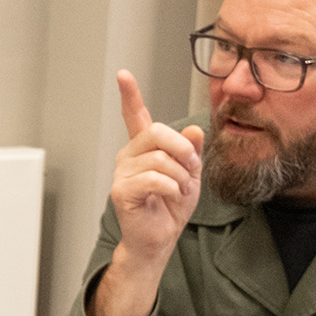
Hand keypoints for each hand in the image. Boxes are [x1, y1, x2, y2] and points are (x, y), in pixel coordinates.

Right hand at [92, 72, 205, 315]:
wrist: (159, 240)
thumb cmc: (169, 209)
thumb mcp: (191, 174)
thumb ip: (192, 151)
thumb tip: (193, 130)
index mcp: (144, 149)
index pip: (135, 116)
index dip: (129, 95)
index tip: (123, 75)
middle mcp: (129, 157)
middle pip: (157, 133)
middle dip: (182, 150)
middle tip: (190, 168)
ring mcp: (122, 174)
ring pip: (160, 158)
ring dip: (181, 176)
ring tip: (180, 190)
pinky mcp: (122, 191)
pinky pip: (155, 178)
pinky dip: (172, 188)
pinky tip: (170, 197)